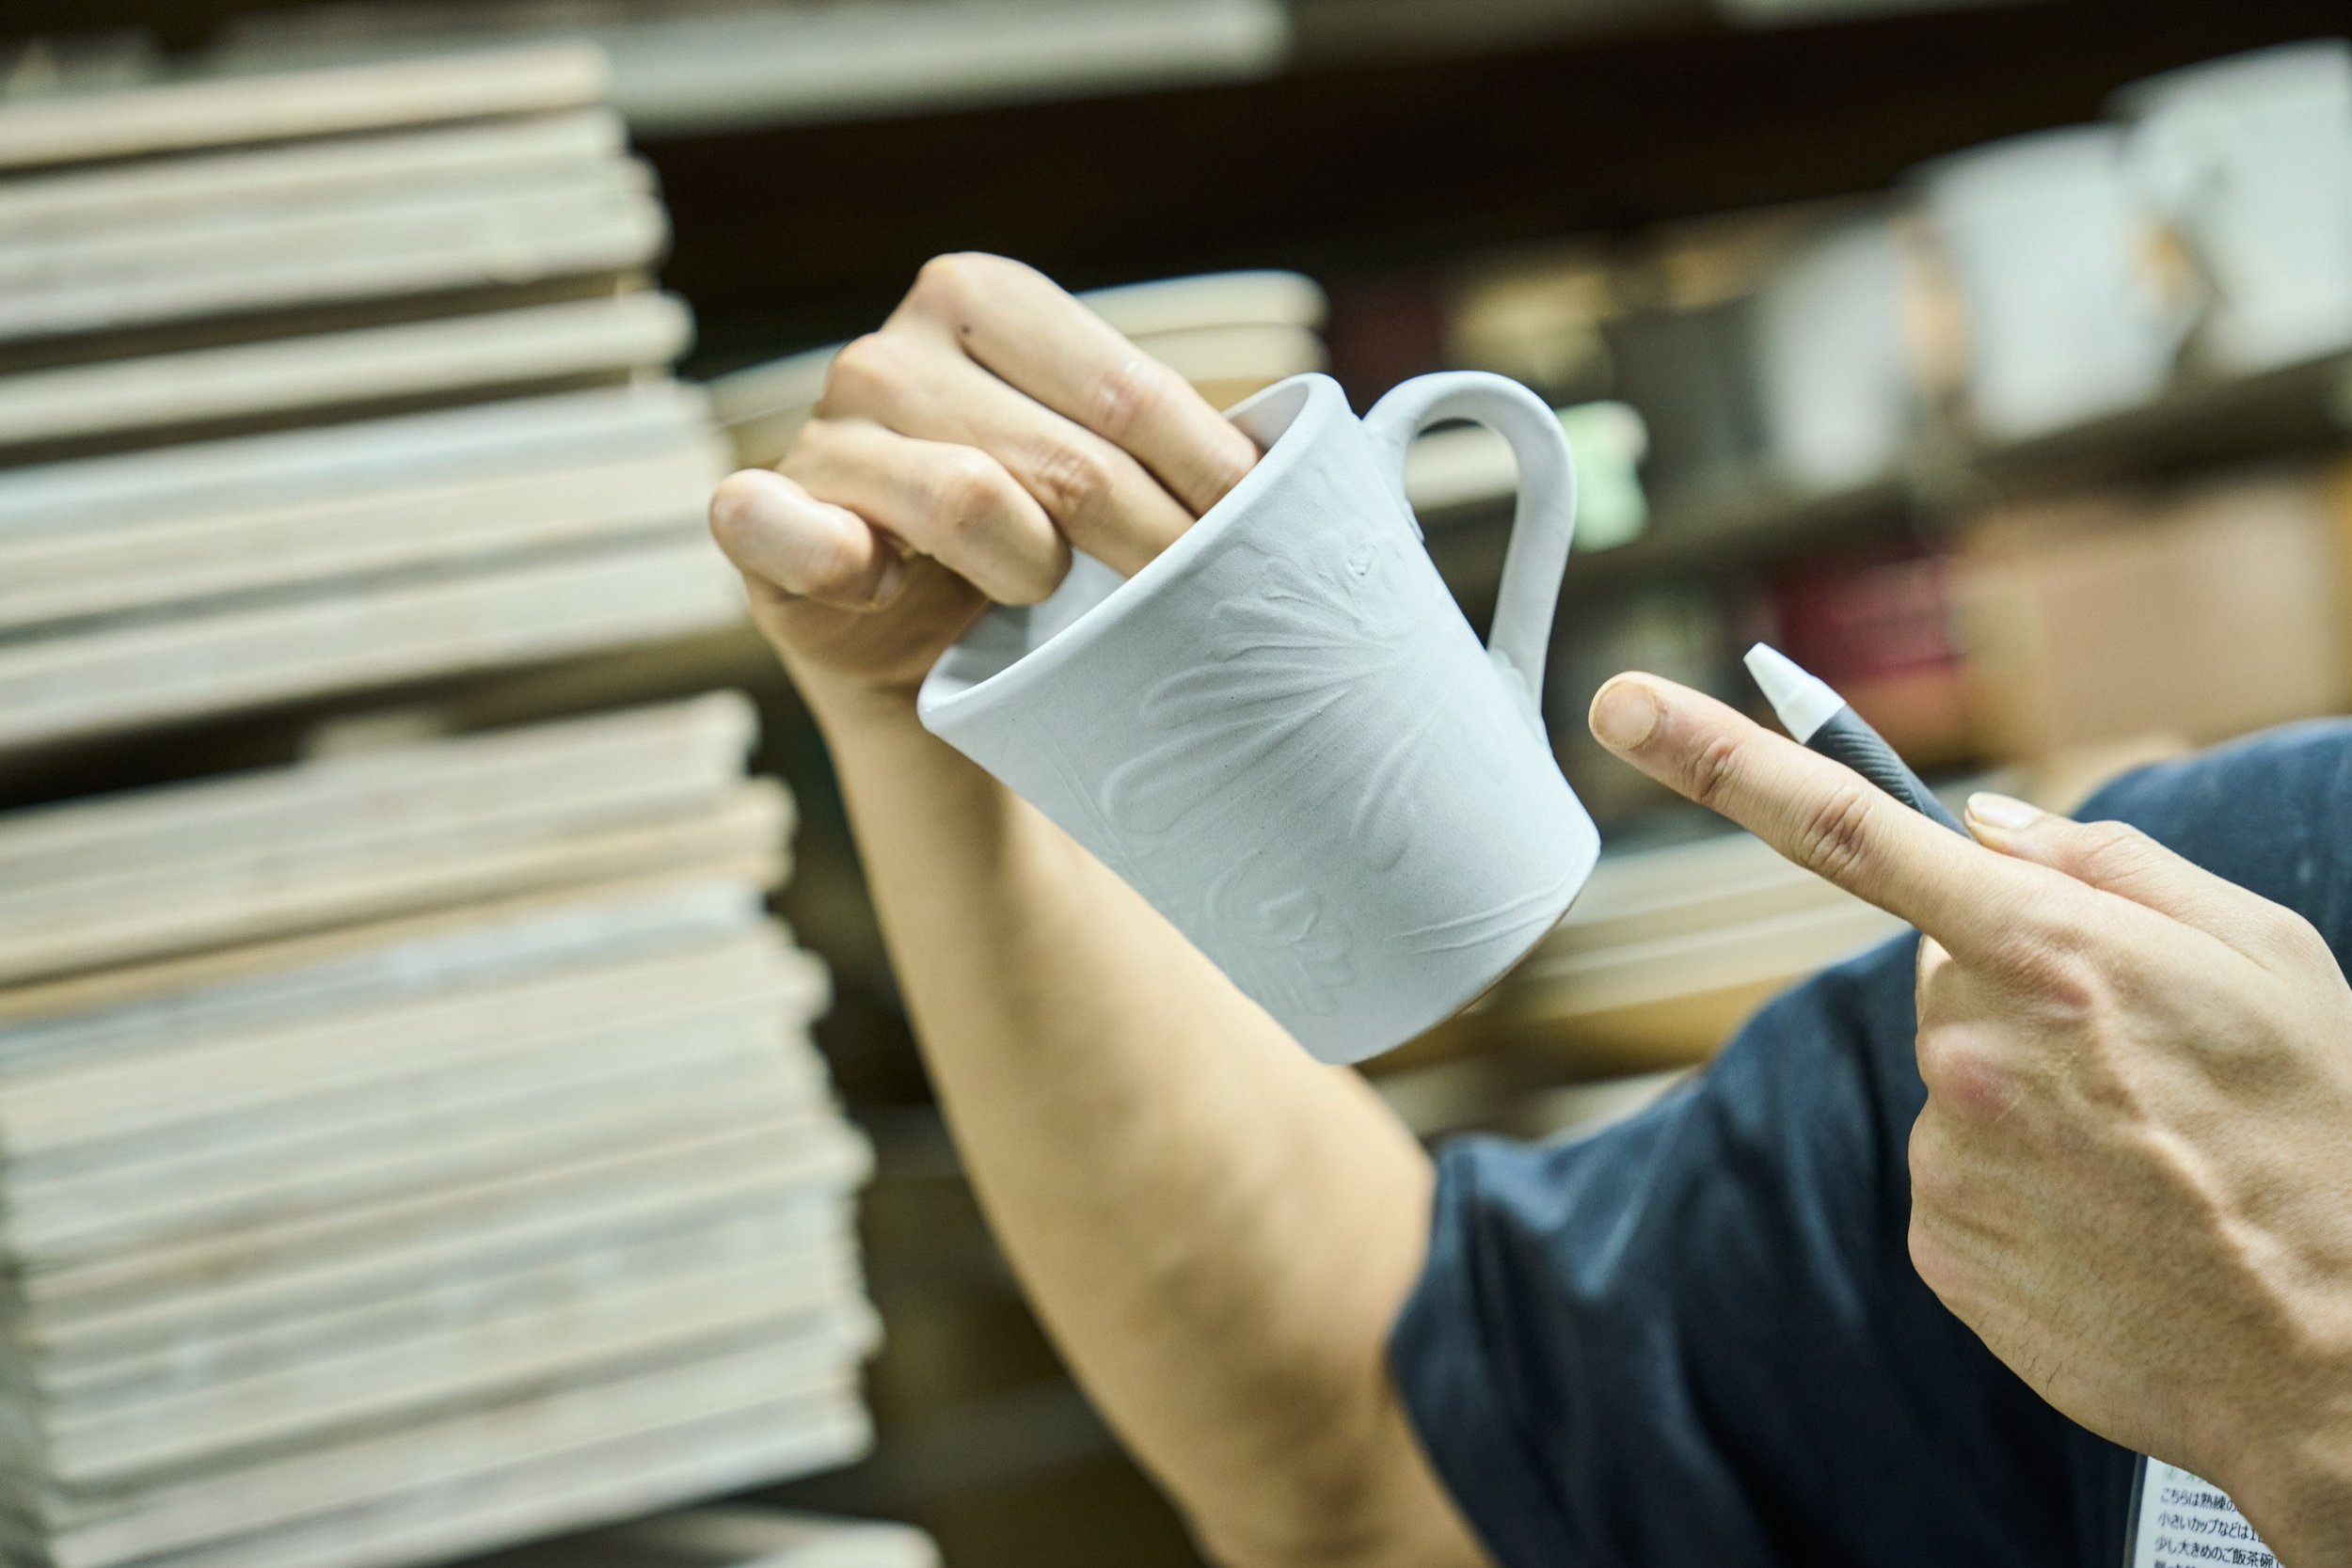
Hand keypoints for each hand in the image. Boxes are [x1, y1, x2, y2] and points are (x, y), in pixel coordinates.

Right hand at [707, 254, 1258, 719]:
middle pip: (1071, 463)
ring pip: (974, 504)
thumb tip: (1305, 474)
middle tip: (1205, 611)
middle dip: (1157, 552)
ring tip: (1044, 595)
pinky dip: (843, 563)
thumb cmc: (1028, 536)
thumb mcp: (1099, 464)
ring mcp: (826, 431)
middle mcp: (895, 348)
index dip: (1215, 482)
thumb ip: (1170, 444)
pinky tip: (879, 581)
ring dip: (1035, 573)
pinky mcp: (764, 516)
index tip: (1275, 546)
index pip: (1132, 394)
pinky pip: (793, 531)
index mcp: (985, 297)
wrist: (908, 634)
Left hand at [1588, 673, 2351, 1563]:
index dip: (1723, 759)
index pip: (1849, 829)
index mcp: (2052, 951)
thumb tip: (1981, 820)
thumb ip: (2109, 863)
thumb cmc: (2319, 1132)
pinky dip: (2015, 1188)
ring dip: (2021, 1100)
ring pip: (1948, 1083)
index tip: (1619, 707)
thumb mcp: (2263, 955)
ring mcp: (1950, 1155)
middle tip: (2132, 1062)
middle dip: (2010, 992)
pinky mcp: (1940, 1247)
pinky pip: (1952, 1179)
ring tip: (2139, 1156)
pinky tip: (2106, 1221)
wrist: (2343, 1353)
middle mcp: (1975, 1050)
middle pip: (1937, 977)